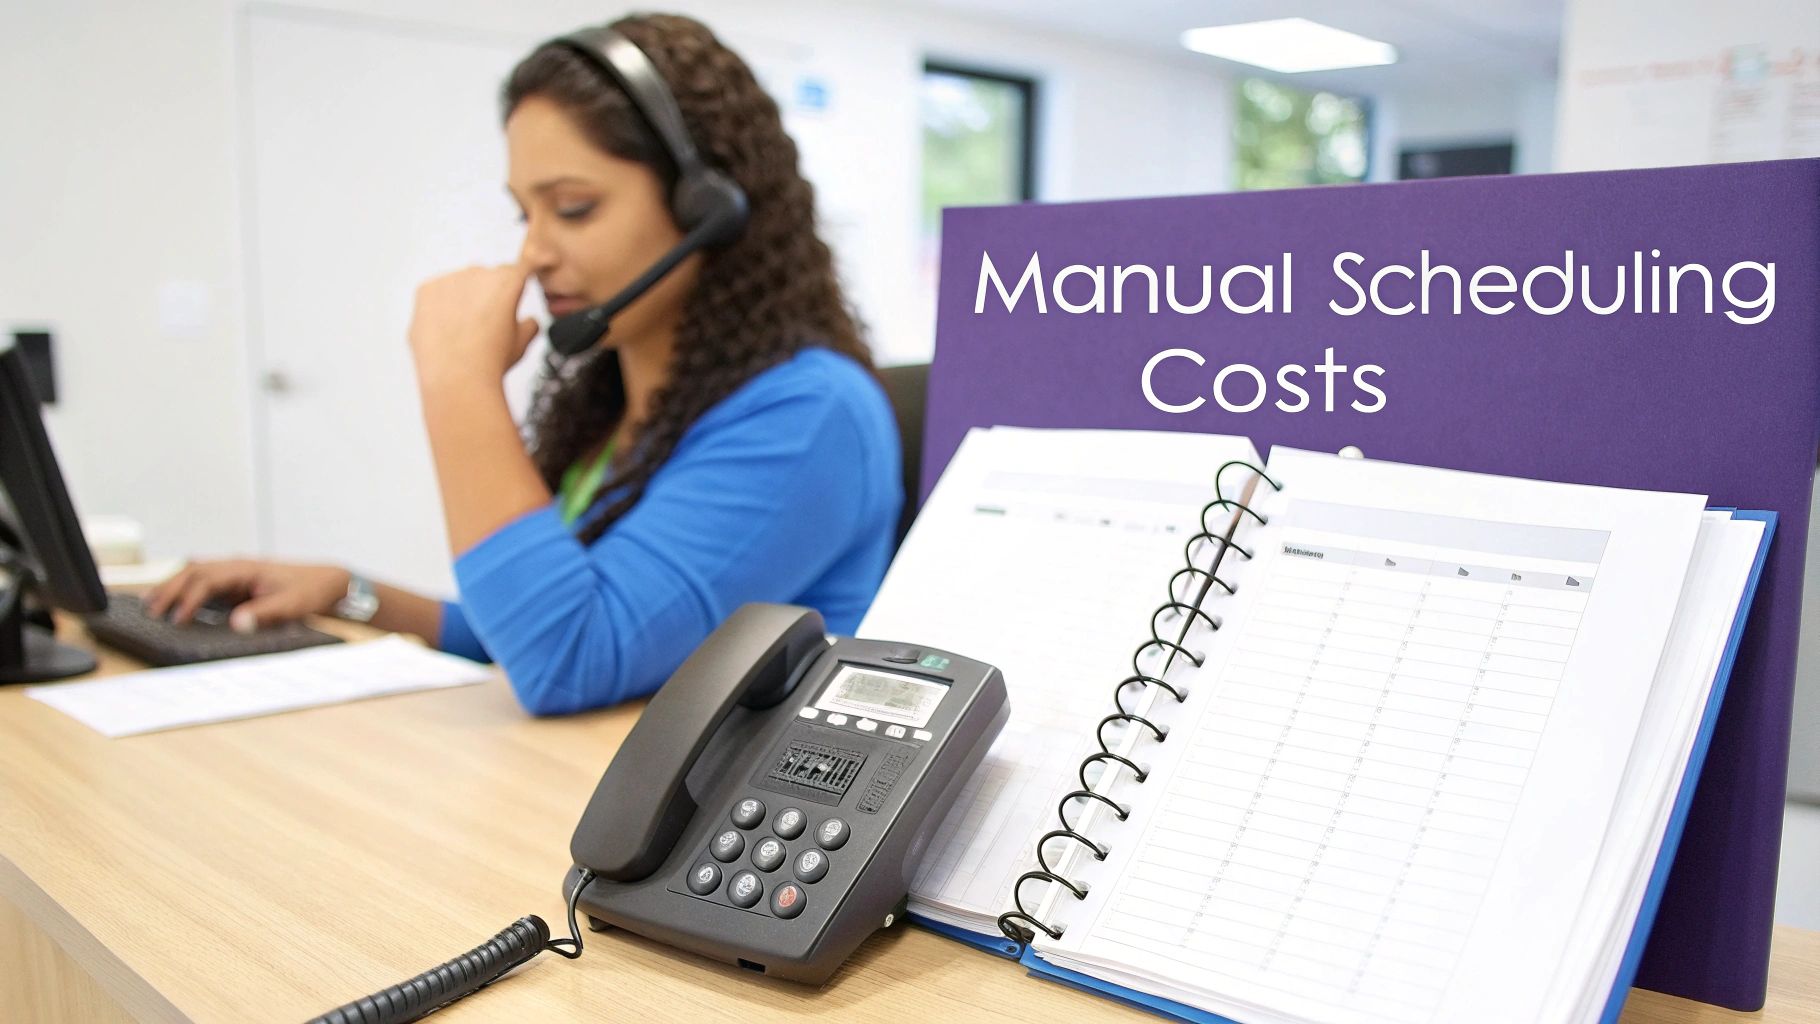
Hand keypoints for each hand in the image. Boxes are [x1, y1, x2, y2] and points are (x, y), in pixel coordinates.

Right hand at [142, 560, 350, 632]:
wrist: (330, 582)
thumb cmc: (312, 591)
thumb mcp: (292, 605)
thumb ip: (265, 614)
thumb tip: (236, 624)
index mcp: (246, 568)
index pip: (207, 580)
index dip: (190, 599)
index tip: (178, 619)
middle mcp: (237, 565)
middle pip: (194, 572)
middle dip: (170, 590)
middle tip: (151, 611)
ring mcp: (237, 571)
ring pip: (196, 572)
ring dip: (173, 585)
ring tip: (151, 602)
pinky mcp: (239, 581)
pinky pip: (206, 580)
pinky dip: (187, 587)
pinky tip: (175, 597)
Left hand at [407, 260, 540, 393]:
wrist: (457, 377)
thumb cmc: (491, 361)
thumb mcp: (522, 343)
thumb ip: (529, 324)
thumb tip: (528, 321)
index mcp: (508, 281)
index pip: (519, 269)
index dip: (519, 281)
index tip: (516, 290)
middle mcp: (478, 273)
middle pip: (486, 277)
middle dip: (488, 294)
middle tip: (487, 324)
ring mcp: (449, 279)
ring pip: (459, 284)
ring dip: (463, 299)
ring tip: (464, 331)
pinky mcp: (426, 290)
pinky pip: (436, 292)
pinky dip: (440, 305)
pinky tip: (446, 329)